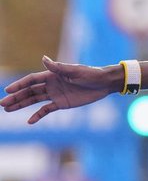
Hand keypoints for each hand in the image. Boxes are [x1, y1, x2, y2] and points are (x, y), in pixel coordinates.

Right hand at [1, 56, 117, 123]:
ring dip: (21, 105)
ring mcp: (55, 94)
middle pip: (29, 91)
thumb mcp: (75, 71)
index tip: (8, 90)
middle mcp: (50, 84)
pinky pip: (46, 110)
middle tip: (2, 104)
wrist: (103, 83)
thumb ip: (58, 68)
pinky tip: (29, 121)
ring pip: (34, 100)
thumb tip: (43, 59)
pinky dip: (38, 115)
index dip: (19, 85)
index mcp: (51, 75)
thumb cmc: (90, 74)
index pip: (31, 80)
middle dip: (15, 97)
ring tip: (8, 109)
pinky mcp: (62, 104)